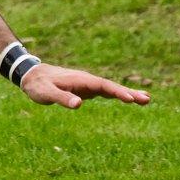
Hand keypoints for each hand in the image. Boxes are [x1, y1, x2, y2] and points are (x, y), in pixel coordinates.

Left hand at [18, 62, 150, 108]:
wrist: (31, 75)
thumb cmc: (38, 85)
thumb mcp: (46, 93)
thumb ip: (61, 98)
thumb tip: (79, 105)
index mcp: (80, 80)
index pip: (102, 86)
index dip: (117, 92)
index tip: (131, 99)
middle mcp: (87, 80)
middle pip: (111, 86)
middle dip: (129, 93)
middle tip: (147, 99)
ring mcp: (88, 84)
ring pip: (111, 88)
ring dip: (127, 93)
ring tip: (146, 99)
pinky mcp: (86, 88)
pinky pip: (105, 91)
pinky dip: (118, 94)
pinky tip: (128, 99)